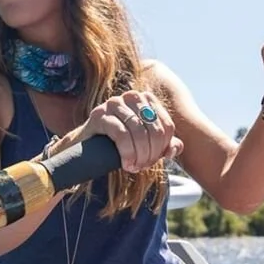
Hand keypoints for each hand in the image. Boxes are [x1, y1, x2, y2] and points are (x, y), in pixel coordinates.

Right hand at [67, 91, 182, 172]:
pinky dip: (127, 152)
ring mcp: (114, 103)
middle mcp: (131, 96)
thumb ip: (165, 146)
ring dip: (140, 155)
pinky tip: (126, 164)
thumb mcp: (147, 145)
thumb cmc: (121, 144)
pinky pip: (121, 134)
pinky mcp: (99, 115)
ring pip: (138, 132)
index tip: (155, 160)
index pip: (166, 125)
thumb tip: (175, 149)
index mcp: (147, 99)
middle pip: (154, 129)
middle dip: (151, 153)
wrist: (88, 147)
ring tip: (135, 166)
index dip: (163, 147)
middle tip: (143, 166)